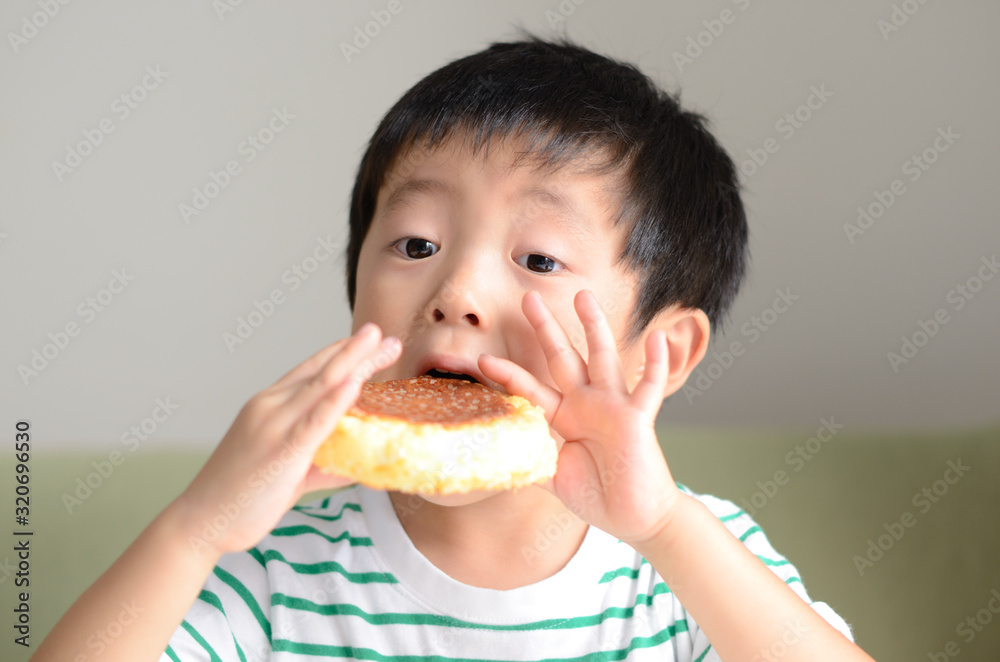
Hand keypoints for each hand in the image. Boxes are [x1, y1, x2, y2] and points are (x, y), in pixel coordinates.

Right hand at [175, 323, 400, 555]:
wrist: (201, 520)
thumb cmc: (241, 495)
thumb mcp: (285, 469)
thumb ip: (320, 461)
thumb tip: (354, 463)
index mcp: (268, 405)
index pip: (311, 369)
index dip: (341, 351)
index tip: (369, 339)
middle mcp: (269, 407)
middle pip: (322, 371)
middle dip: (357, 351)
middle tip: (387, 335)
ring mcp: (273, 426)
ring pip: (321, 387)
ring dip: (355, 364)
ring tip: (381, 346)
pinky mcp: (280, 452)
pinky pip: (313, 422)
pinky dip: (335, 401)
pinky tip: (354, 385)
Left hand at [478, 289, 680, 544]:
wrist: (635, 519)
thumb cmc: (598, 496)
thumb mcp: (554, 478)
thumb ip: (530, 462)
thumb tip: (496, 459)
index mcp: (565, 417)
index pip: (531, 388)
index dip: (508, 374)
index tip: (482, 359)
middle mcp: (587, 404)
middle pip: (563, 358)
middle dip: (546, 328)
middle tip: (528, 298)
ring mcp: (613, 407)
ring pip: (603, 358)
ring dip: (595, 327)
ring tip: (583, 296)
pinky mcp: (637, 419)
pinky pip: (649, 387)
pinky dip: (655, 364)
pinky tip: (657, 338)